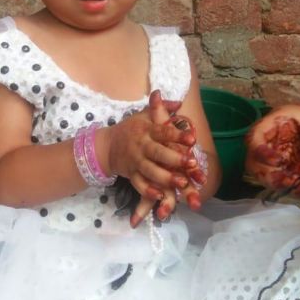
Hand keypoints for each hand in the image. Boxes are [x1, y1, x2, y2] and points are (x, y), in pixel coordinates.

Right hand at [130, 91, 205, 227]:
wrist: (106, 146)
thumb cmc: (130, 129)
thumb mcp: (143, 115)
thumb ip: (161, 108)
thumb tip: (178, 102)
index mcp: (147, 130)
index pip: (163, 131)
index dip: (178, 135)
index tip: (193, 139)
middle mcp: (141, 146)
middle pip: (158, 152)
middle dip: (174, 158)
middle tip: (192, 162)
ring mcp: (136, 161)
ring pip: (151, 171)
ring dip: (166, 177)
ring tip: (182, 182)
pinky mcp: (131, 175)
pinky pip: (139, 185)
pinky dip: (148, 191)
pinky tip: (160, 196)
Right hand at [245, 99, 299, 189]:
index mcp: (281, 120)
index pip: (256, 135)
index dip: (259, 149)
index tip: (276, 161)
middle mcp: (277, 137)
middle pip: (254, 156)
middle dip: (263, 171)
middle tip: (284, 181)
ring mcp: (284, 152)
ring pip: (265, 170)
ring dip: (274, 181)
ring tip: (295, 185)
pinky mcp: (293, 165)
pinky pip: (284, 178)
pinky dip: (291, 186)